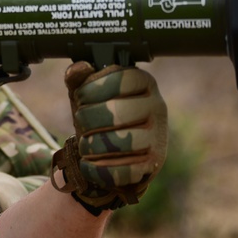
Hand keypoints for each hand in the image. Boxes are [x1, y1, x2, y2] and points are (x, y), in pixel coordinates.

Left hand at [53, 62, 167, 212]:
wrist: (114, 150)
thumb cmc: (100, 115)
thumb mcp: (87, 94)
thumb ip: (79, 79)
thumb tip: (79, 67)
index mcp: (144, 82)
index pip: (118, 79)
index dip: (91, 90)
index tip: (80, 98)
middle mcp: (157, 106)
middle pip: (115, 112)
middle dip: (87, 119)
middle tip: (81, 123)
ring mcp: (158, 136)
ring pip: (119, 142)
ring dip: (91, 146)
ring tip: (85, 145)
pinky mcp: (153, 163)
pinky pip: (123, 170)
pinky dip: (97, 170)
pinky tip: (88, 164)